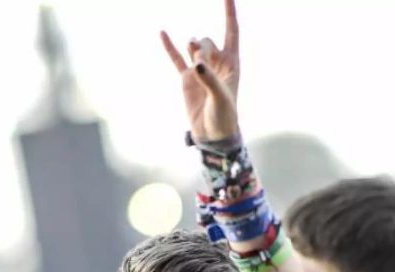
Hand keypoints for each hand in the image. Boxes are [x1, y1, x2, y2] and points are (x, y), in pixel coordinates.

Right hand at [160, 0, 239, 141]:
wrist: (213, 135)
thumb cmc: (224, 117)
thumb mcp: (221, 98)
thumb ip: (210, 80)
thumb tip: (196, 63)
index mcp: (232, 64)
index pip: (232, 31)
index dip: (230, 13)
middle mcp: (216, 63)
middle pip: (206, 41)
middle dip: (202, 48)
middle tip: (200, 67)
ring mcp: (200, 69)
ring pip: (194, 47)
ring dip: (192, 49)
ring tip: (195, 66)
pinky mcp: (187, 78)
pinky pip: (176, 59)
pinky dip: (170, 46)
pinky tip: (162, 32)